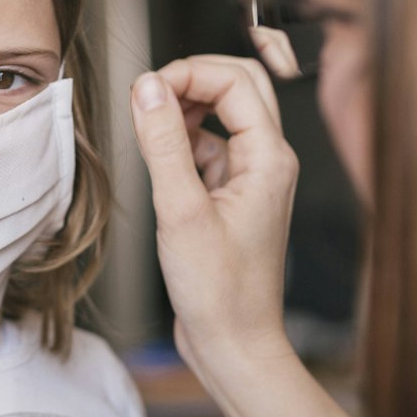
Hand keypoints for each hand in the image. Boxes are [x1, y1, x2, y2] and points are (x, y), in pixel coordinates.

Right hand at [129, 32, 302, 365]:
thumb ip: (164, 143)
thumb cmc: (220, 292)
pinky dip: (183, 144)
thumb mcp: (180, 211)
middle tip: (151, 94)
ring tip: (149, 132)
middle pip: (239, 86)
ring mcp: (253, 178)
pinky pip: (210, 148)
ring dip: (186, 111)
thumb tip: (147, 88)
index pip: (236, 81)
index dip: (189, 73)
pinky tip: (160, 166)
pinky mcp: (233, 196)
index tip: (147, 89)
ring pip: (223, 116)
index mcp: (270, 159)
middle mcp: (268, 162)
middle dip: (193, 79)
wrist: (235, 344)